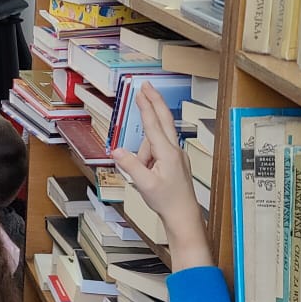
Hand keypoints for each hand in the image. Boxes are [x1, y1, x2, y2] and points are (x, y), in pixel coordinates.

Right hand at [110, 84, 209, 269]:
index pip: (154, 125)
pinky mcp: (174, 161)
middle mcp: (174, 150)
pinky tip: (148, 174)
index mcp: (167, 153)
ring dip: (143, 154)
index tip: (141, 92)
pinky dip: (148, 158)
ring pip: (154, 143)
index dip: (146, 106)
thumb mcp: (144, 184)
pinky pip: (156, 152)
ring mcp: (176, 155)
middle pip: (163, 120)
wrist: (183, 215)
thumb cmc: (167, 201)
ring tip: (143, 177)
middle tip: (147, 86)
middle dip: (154, 102)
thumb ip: (130, 165)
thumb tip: (117, 150)